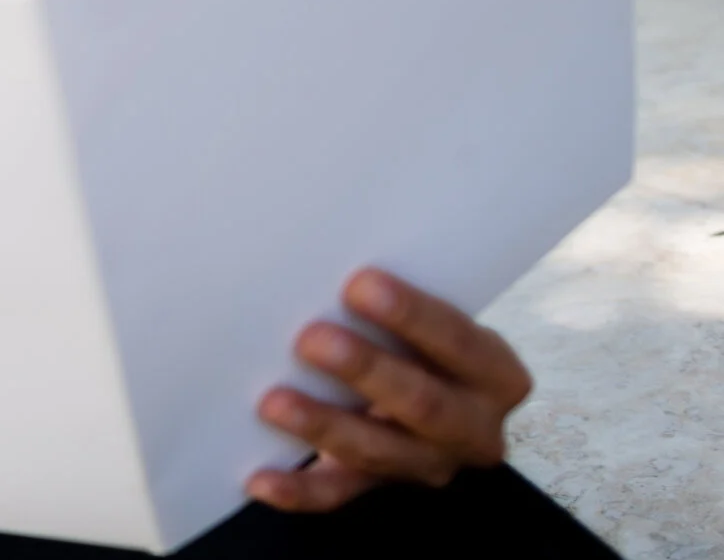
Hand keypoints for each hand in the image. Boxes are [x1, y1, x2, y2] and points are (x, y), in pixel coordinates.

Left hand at [249, 267, 533, 512]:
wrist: (435, 392)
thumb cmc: (420, 340)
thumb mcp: (431, 321)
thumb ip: (396, 306)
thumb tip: (326, 265)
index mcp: (495, 374)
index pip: (460, 342)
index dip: (412, 316)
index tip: (359, 284)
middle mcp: (473, 428)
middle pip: (423, 404)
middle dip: (365, 370)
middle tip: (311, 338)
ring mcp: (428, 463)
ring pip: (378, 451)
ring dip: (324, 425)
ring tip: (274, 402)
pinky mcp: (382, 485)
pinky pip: (339, 493)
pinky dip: (299, 490)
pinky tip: (260, 480)